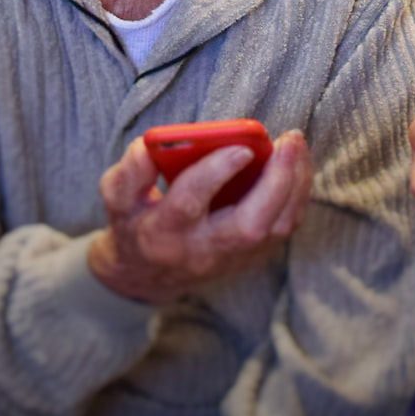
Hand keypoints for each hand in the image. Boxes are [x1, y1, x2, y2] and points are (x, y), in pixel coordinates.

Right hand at [89, 130, 311, 303]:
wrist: (147, 275)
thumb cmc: (136, 223)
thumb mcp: (118, 198)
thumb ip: (129, 171)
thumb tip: (149, 144)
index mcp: (163, 232)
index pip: (188, 204)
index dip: (214, 174)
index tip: (239, 147)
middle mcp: (202, 250)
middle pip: (248, 226)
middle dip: (274, 182)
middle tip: (288, 140)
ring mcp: (232, 259)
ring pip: (276, 229)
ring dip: (294, 185)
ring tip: (296, 145)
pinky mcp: (253, 257)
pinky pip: (285, 228)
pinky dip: (296, 194)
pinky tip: (296, 163)